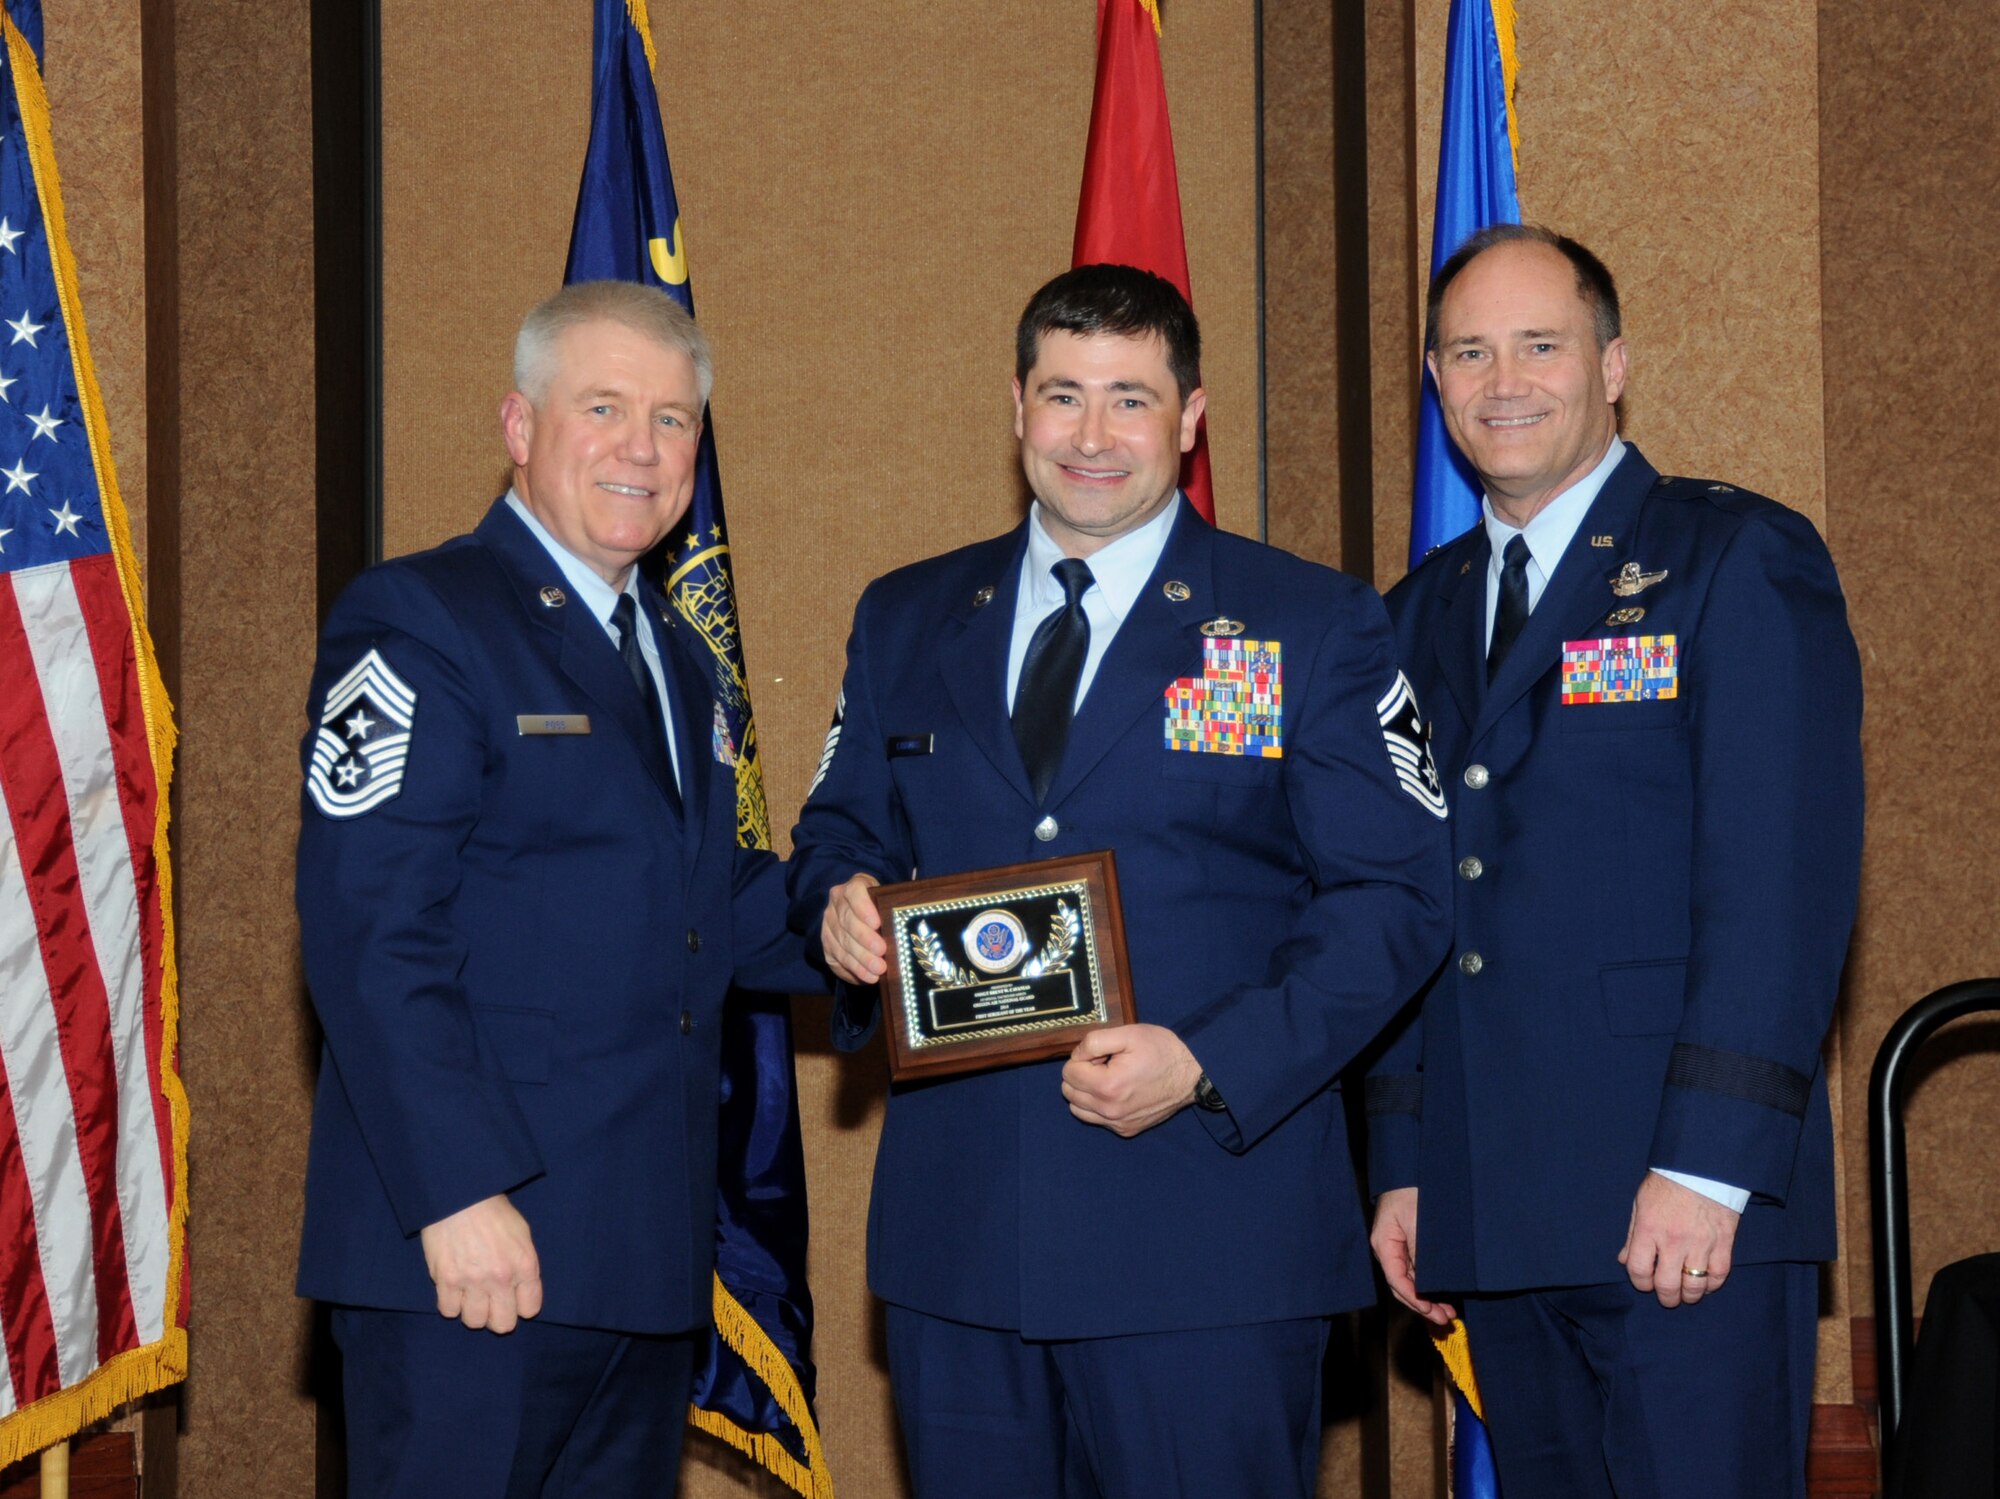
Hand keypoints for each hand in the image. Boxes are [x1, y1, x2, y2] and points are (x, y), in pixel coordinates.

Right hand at [419, 1194, 542, 1333]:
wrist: (461, 1196)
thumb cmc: (493, 1212)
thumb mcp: (522, 1235)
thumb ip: (523, 1265)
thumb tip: (521, 1291)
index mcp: (524, 1265)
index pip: (529, 1309)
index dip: (521, 1307)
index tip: (512, 1300)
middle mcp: (500, 1278)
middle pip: (502, 1324)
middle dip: (498, 1317)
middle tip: (491, 1304)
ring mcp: (472, 1281)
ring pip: (474, 1321)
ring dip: (472, 1312)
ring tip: (471, 1296)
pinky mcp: (445, 1279)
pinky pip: (448, 1311)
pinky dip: (450, 1304)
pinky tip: (453, 1290)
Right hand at [820, 873, 886, 983]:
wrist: (858, 912)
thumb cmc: (880, 906)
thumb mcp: (887, 898)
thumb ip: (892, 907)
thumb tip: (904, 925)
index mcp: (853, 887)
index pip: (855, 893)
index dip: (864, 908)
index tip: (877, 923)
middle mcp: (836, 904)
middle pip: (848, 922)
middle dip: (865, 939)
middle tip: (882, 952)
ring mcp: (829, 925)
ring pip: (842, 944)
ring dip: (861, 960)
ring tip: (878, 971)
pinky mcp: (827, 945)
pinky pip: (837, 959)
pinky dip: (853, 970)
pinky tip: (867, 977)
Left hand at [1060, 1024, 1201, 1136]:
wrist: (1193, 1076)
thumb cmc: (1162, 1051)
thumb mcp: (1128, 1034)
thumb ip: (1093, 1042)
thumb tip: (1077, 1056)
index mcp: (1108, 1087)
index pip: (1068, 1072)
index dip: (1082, 1057)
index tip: (1102, 1054)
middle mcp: (1110, 1111)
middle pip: (1069, 1092)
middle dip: (1082, 1074)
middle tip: (1105, 1064)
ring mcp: (1118, 1124)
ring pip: (1078, 1109)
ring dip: (1086, 1092)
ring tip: (1109, 1078)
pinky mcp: (1126, 1130)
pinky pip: (1096, 1119)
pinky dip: (1099, 1106)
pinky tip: (1118, 1092)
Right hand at [1370, 1187, 1455, 1324]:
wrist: (1414, 1168)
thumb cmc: (1413, 1191)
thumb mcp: (1419, 1223)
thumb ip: (1421, 1254)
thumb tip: (1427, 1284)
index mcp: (1384, 1244)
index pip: (1396, 1280)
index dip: (1413, 1299)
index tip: (1431, 1310)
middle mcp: (1388, 1250)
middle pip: (1402, 1285)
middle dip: (1422, 1304)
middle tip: (1445, 1319)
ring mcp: (1398, 1248)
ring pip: (1410, 1281)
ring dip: (1427, 1297)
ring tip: (1447, 1312)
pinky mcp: (1409, 1245)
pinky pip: (1415, 1271)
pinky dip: (1428, 1285)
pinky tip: (1441, 1294)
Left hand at [1617, 1171, 1739, 1307]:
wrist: (1702, 1166)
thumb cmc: (1667, 1183)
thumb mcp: (1640, 1204)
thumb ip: (1632, 1236)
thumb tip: (1625, 1261)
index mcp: (1648, 1228)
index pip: (1639, 1270)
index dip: (1640, 1283)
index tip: (1644, 1283)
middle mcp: (1673, 1240)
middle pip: (1667, 1285)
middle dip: (1666, 1297)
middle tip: (1668, 1297)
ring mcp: (1700, 1243)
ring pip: (1694, 1285)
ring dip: (1689, 1296)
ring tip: (1686, 1294)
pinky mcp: (1724, 1242)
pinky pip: (1719, 1275)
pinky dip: (1712, 1285)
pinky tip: (1706, 1283)